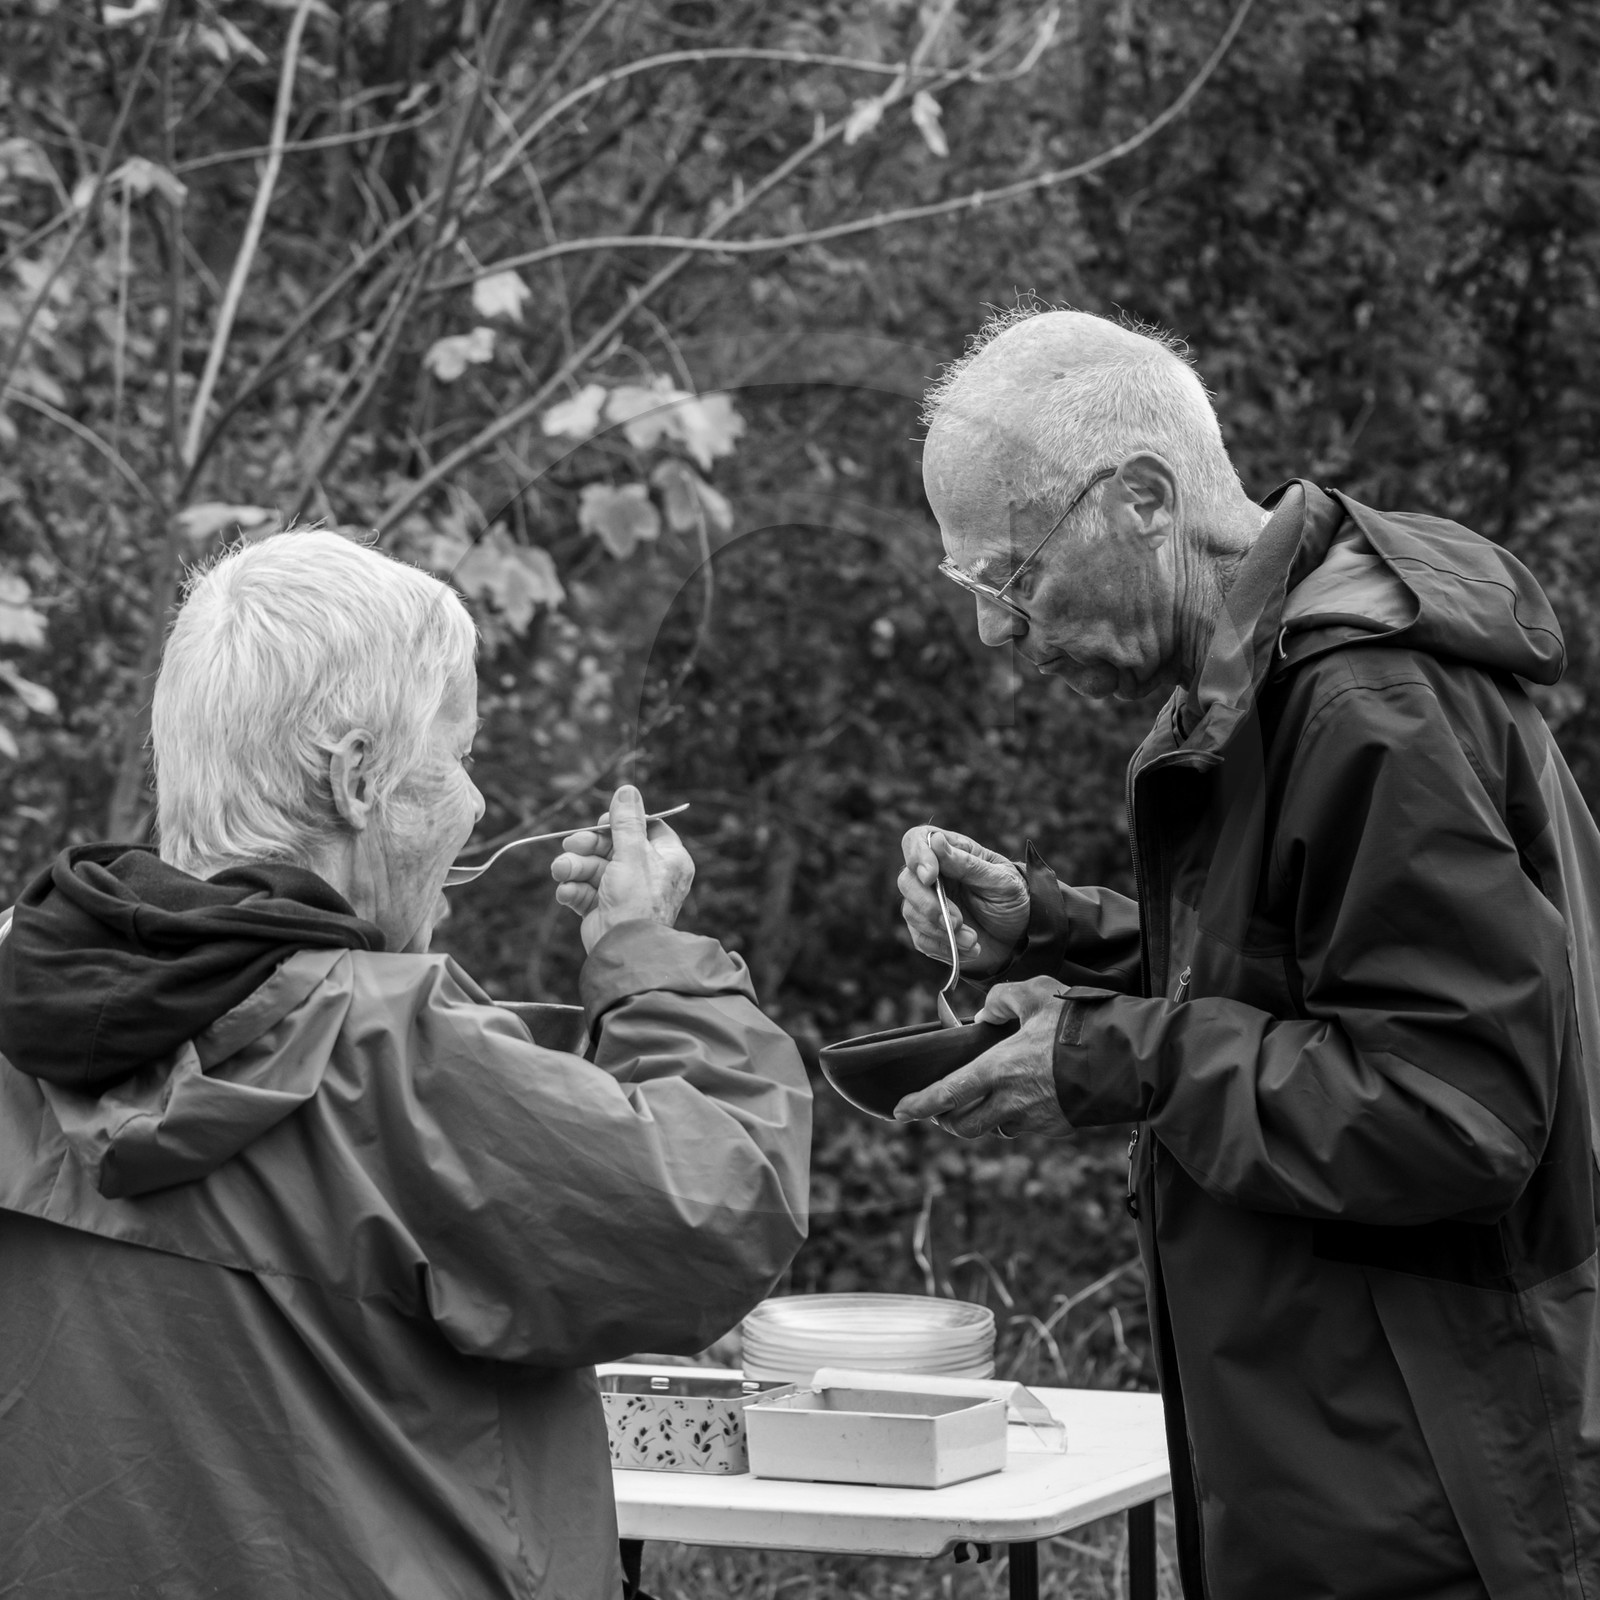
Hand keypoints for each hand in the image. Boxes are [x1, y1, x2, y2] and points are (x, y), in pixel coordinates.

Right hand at [551, 785, 694, 952]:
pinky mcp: (604, 909)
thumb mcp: (632, 854)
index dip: (622, 823)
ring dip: (574, 867)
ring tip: (561, 870)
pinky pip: (585, 891)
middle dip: (588, 846)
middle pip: (613, 847)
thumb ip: (626, 822)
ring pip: (594, 868)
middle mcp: (649, 874)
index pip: (647, 829)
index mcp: (668, 860)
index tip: (604, 822)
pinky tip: (566, 892)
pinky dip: (573, 889)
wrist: (623, 952)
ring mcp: (625, 893)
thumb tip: (627, 789)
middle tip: (571, 844)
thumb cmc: (637, 902)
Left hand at [893, 977, 1069, 1136]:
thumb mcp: (1036, 994)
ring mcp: (1035, 1120)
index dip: (920, 1104)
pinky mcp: (1058, 1127)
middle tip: (942, 1109)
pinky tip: (1030, 1097)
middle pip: (965, 1125)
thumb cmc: (1078, 1023)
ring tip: (987, 1099)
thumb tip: (986, 1013)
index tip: (900, 1111)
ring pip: (997, 1128)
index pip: (947, 1094)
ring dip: (986, 1119)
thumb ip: (1004, 1001)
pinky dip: (1019, 1116)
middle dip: (948, 1120)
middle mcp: (1011, 1102)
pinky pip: (1029, 1127)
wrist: (1126, 1059)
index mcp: (997, 1070)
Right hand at [898, 826, 1029, 976]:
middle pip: (906, 881)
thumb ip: (967, 864)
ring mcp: (927, 904)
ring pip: (911, 913)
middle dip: (928, 904)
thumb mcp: (1000, 880)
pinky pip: (921, 939)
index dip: (917, 856)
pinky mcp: (928, 931)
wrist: (1022, 937)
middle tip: (958, 921)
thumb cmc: (1014, 899)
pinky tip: (970, 949)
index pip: (916, 841)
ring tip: (973, 940)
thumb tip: (936, 841)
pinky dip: (944, 947)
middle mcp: (933, 876)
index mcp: (950, 852)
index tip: (930, 877)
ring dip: (942, 930)